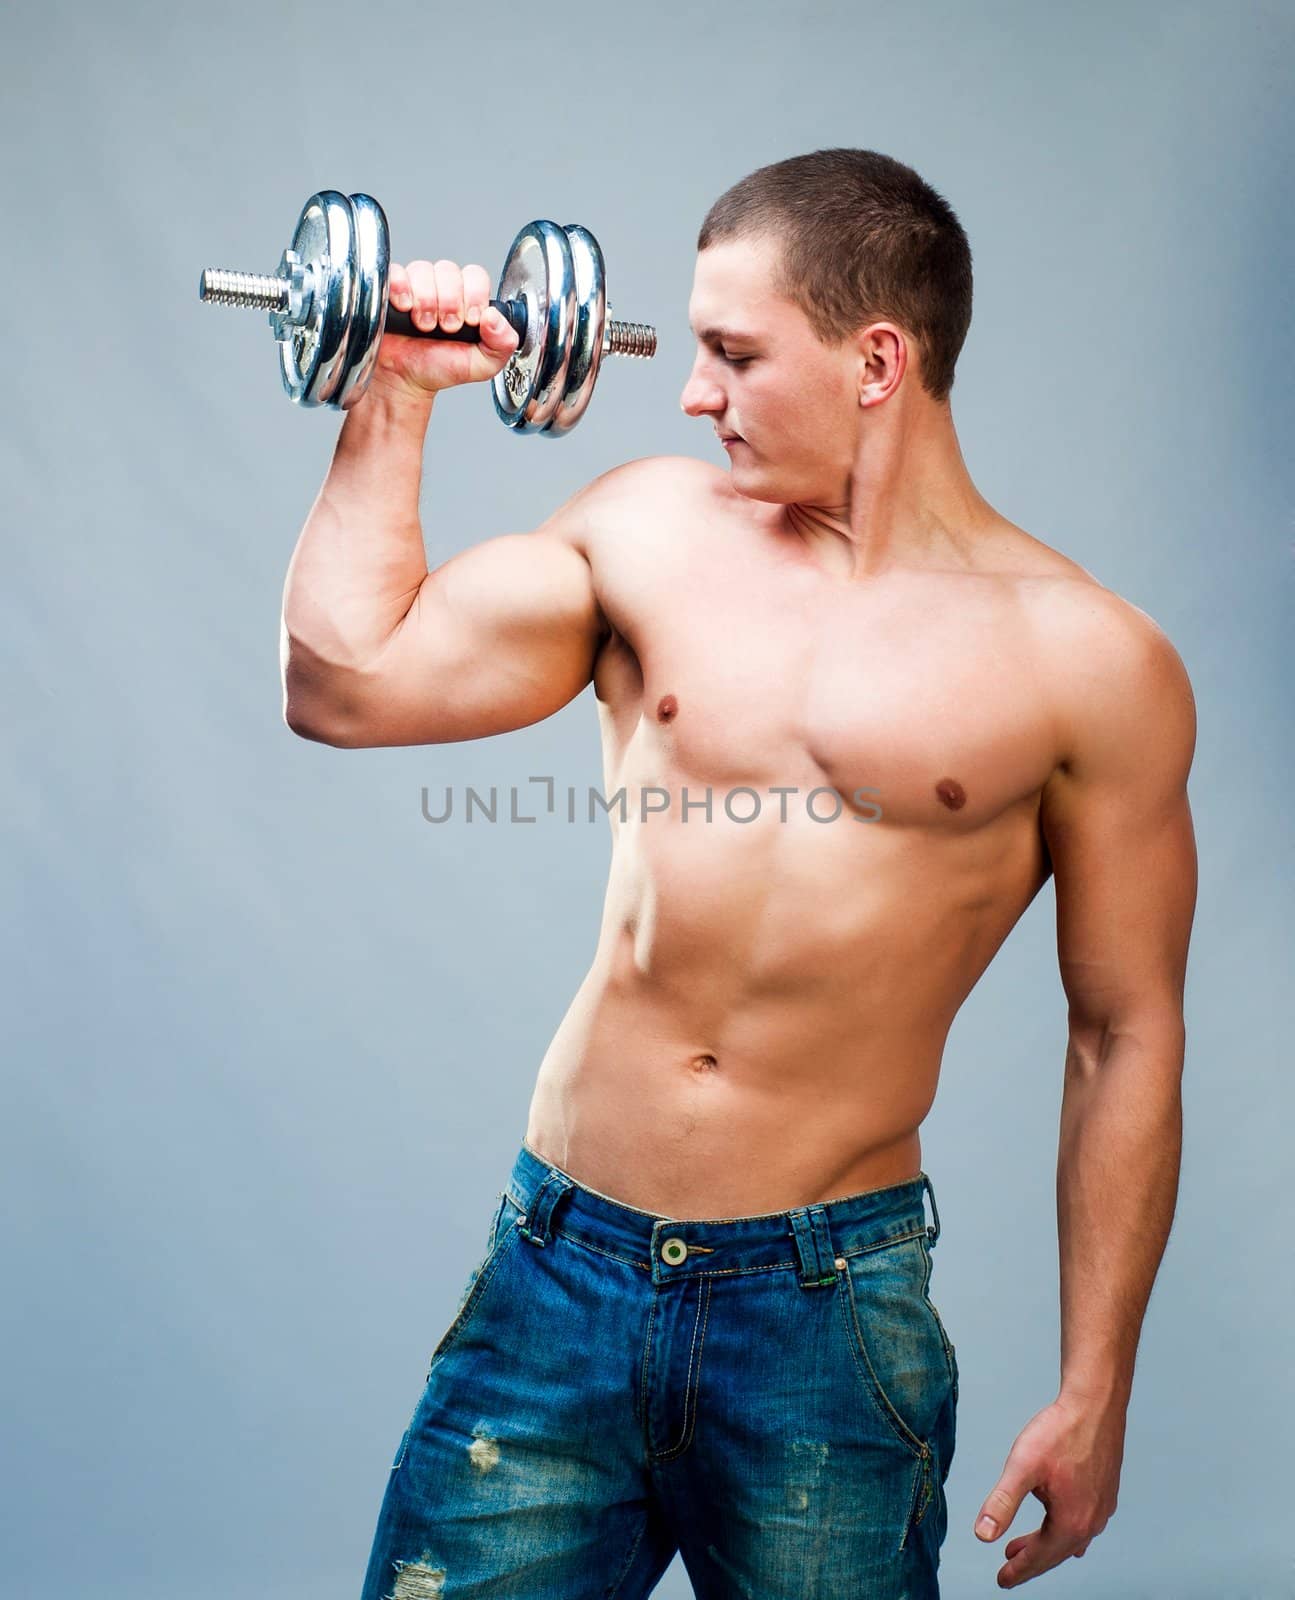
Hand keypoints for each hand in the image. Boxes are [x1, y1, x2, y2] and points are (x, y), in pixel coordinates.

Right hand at [368, 258, 519, 404]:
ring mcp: (416, 285)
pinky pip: (397, 272)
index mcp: (467, 299)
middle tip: (445, 327)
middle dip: (450, 303)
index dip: (473, 296)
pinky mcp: (391, 287)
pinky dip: (401, 289)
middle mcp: (442, 287)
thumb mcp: (481, 365)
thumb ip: (502, 344)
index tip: (470, 321)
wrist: (405, 380)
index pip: (475, 276)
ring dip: (426, 301)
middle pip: (449, 271)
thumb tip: (495, 317)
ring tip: (423, 325)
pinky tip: (404, 308)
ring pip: (424, 270)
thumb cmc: (440, 368)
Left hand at [974, 1391, 1124, 1587]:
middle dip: (1030, 1562)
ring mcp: (1102, 1507)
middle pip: (1056, 1552)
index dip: (1018, 1570)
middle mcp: (1091, 1521)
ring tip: (1021, 1546)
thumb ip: (1002, 1502)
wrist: (1095, 1404)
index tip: (1001, 1580)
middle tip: (1007, 1568)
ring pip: (1070, 1538)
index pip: (1040, 1557)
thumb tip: (983, 1535)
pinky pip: (1083, 1522)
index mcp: (1071, 1522)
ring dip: (1046, 1545)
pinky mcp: (1106, 1491)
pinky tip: (1060, 1527)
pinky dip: (1065, 1530)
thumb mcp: (1022, 1466)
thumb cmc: (1061, 1432)